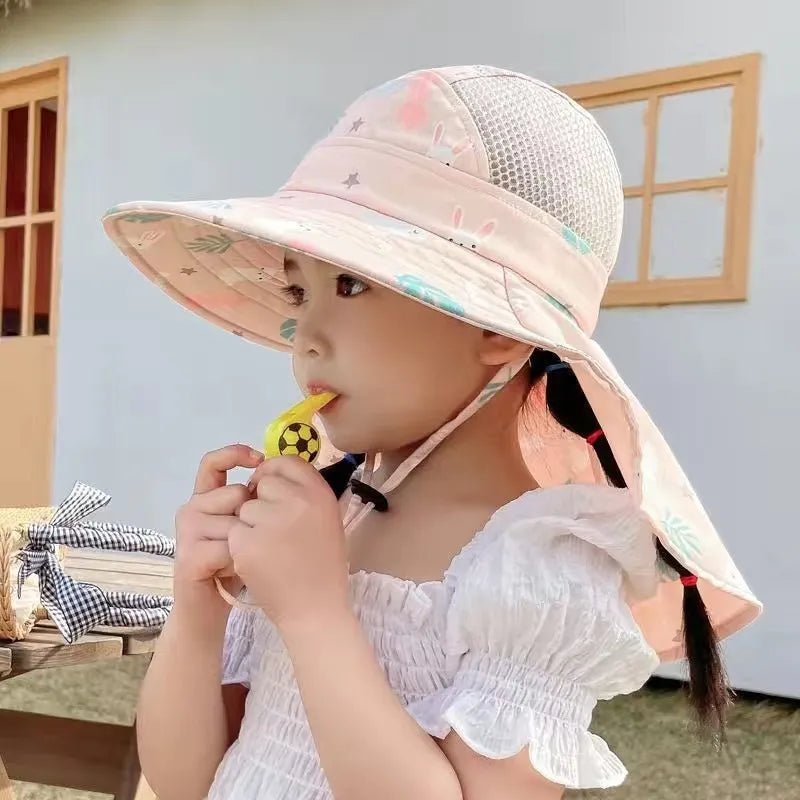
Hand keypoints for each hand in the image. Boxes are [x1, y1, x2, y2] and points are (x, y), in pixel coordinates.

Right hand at [173, 443, 264, 596]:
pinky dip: (241, 562)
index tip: (260, 459)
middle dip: (254, 518)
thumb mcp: (249, 527)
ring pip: (234, 521)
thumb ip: (255, 501)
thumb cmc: (237, 565)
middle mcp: (191, 509)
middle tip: (252, 543)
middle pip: (234, 493)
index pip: (213, 463)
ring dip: (250, 543)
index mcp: (205, 498)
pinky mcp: (189, 555)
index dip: (235, 454)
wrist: (211, 609)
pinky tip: (237, 572)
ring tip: (245, 560)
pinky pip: (229, 547)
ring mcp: (187, 532)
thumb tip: (281, 475)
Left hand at [229, 456, 350, 630]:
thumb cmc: (323, 565)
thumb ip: (304, 494)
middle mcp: (297, 501)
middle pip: (263, 483)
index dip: (275, 474)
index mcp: (320, 493)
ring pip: (245, 508)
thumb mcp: (327, 519)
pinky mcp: (246, 544)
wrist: (316, 610)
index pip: (287, 462)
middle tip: (273, 528)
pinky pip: (234, 531)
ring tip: (270, 550)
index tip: (272, 490)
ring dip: (250, 525)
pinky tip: (258, 562)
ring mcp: (270, 522)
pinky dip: (240, 546)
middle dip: (261, 500)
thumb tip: (274, 473)